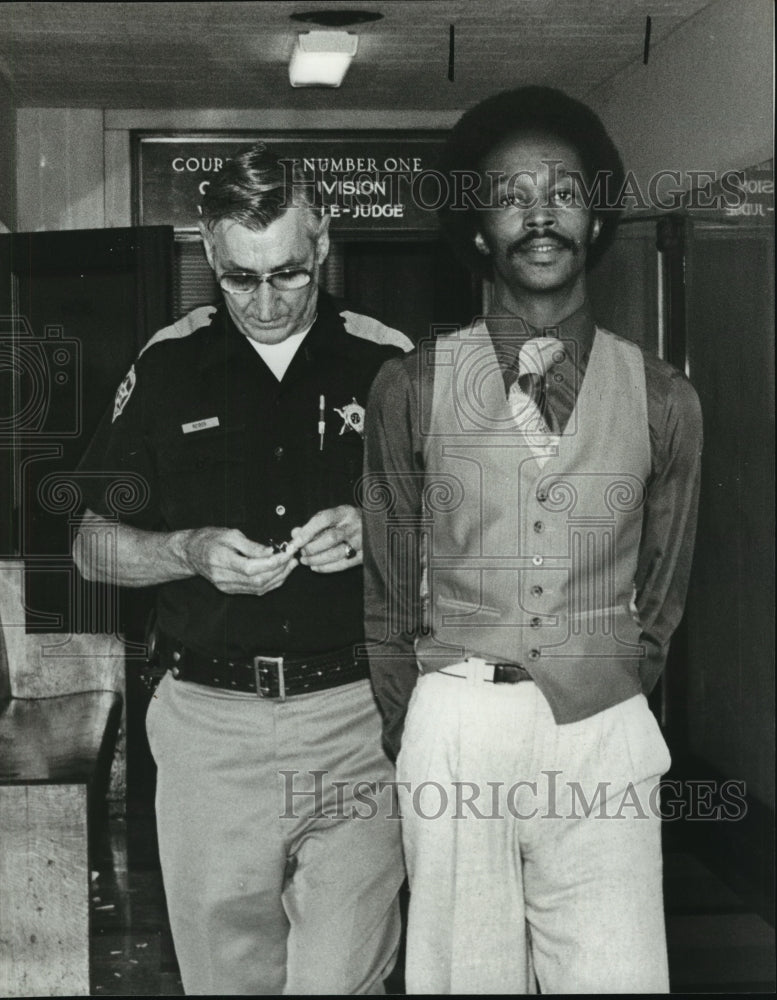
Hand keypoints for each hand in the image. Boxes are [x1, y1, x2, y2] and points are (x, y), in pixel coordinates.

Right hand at [182, 527, 296, 594]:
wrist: (191, 553)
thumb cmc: (209, 539)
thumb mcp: (230, 534)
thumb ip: (251, 545)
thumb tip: (270, 552)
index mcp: (222, 560)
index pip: (252, 567)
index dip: (272, 562)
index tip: (287, 553)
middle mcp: (224, 577)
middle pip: (258, 580)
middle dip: (280, 570)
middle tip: (292, 558)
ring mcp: (227, 586)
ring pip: (259, 588)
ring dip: (279, 577)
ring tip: (290, 565)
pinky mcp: (230, 590)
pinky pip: (255, 590)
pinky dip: (271, 583)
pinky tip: (279, 573)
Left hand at [289, 505, 361, 573]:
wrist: (374, 526)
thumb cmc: (348, 521)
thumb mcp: (333, 516)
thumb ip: (313, 524)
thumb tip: (295, 534)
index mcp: (345, 512)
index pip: (324, 519)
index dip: (307, 531)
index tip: (295, 541)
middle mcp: (355, 526)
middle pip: (330, 538)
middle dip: (311, 548)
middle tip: (301, 551)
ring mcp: (361, 542)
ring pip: (336, 553)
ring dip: (316, 559)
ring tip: (305, 560)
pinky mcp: (363, 556)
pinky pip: (342, 564)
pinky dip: (326, 568)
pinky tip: (315, 567)